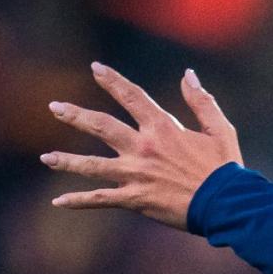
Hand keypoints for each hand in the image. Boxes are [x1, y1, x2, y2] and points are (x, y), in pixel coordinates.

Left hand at [42, 63, 242, 226]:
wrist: (227, 205)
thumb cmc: (226, 169)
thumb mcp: (219, 129)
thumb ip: (201, 101)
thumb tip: (188, 74)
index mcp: (162, 128)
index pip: (131, 96)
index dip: (112, 80)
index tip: (95, 68)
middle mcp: (143, 147)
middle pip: (101, 126)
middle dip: (75, 116)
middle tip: (54, 108)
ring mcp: (136, 174)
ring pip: (92, 166)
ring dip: (66, 161)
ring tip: (45, 158)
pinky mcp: (136, 200)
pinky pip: (101, 200)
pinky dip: (79, 201)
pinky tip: (58, 202)